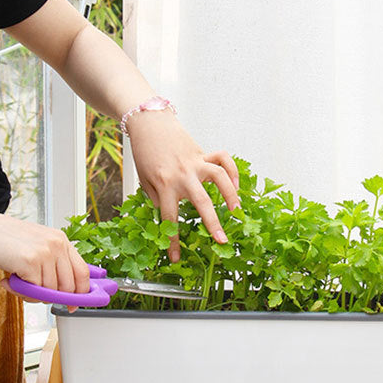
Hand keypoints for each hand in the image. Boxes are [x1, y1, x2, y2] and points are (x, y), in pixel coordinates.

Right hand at [0, 209, 89, 310]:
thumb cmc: (3, 239)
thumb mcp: (35, 245)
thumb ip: (51, 263)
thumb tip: (65, 292)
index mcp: (61, 239)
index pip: (82, 272)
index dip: (80, 293)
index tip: (73, 305)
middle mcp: (56, 244)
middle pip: (69, 287)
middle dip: (51, 297)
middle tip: (32, 292)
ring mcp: (45, 253)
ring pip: (50, 292)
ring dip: (32, 295)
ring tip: (16, 282)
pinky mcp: (31, 262)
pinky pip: (35, 292)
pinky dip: (21, 293)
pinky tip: (9, 280)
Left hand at [125, 112, 239, 261]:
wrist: (148, 124)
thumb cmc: (145, 154)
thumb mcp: (146, 181)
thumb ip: (159, 199)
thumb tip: (173, 218)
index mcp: (164, 184)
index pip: (170, 219)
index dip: (173, 241)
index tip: (176, 258)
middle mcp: (183, 174)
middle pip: (201, 202)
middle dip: (213, 224)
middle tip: (223, 241)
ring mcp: (195, 162)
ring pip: (219, 177)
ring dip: (231, 194)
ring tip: (237, 212)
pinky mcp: (202, 153)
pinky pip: (223, 159)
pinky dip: (232, 171)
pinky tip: (235, 186)